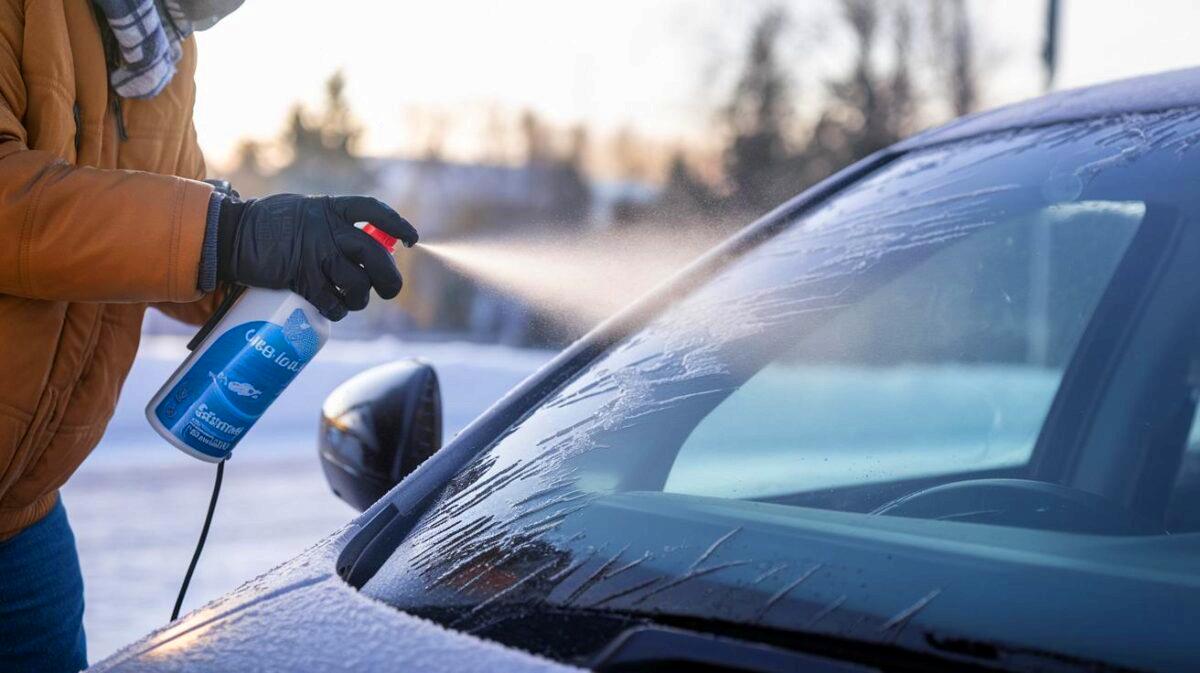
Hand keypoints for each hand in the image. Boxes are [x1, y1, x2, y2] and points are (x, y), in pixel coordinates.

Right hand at [216, 194, 417, 320]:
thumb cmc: (269, 224)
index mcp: (331, 209)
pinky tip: (332, 308)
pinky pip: (333, 303)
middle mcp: (328, 230)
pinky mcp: (302, 279)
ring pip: (358, 285)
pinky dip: (337, 311)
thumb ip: (332, 224)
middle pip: (376, 256)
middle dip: (390, 279)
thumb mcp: (305, 212)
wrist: (231, 235)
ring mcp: (315, 255)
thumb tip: (362, 249)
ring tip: (350, 300)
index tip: (412, 239)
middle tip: (388, 289)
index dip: (397, 224)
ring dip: (360, 300)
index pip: (374, 211)